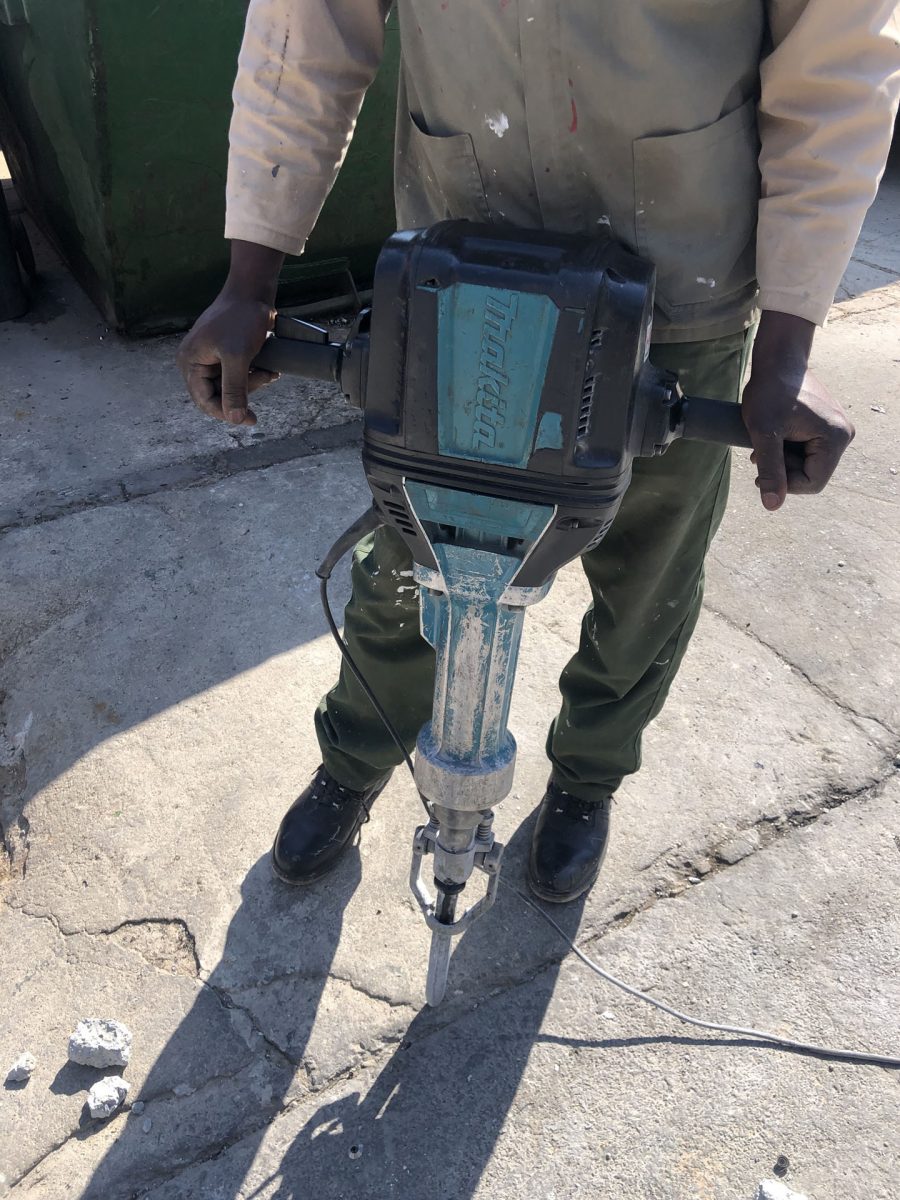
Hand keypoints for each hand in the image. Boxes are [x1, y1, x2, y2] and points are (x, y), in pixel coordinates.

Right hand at [177, 241, 285, 425]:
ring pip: (232, 386)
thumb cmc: (241, 318)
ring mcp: (211, 357)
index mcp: (190, 362)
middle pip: (219, 395)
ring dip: (253, 383)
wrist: (253, 290)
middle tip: (264, 380)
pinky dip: (254, 375)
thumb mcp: (237, 357)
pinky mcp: (226, 353)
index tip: (251, 419)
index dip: (227, 412)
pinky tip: (269, 369)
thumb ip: (234, 389)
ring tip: (269, 372)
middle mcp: (196, 361)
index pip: (205, 400)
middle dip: (244, 393)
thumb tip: (234, 418)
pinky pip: (238, 374)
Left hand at [741, 311, 854, 510]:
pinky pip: (808, 451)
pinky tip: (775, 437)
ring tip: (766, 442)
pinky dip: (789, 450)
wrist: (778, 360)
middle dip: (784, 470)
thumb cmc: (771, 391)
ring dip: (784, 460)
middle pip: (812, 475)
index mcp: (835, 438)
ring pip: (808, 464)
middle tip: (759, 454)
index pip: (813, 483)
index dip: (785, 484)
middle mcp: (844, 435)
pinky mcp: (827, 425)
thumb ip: (771, 470)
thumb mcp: (765, 433)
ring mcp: (837, 430)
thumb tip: (773, 505)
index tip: (760, 471)